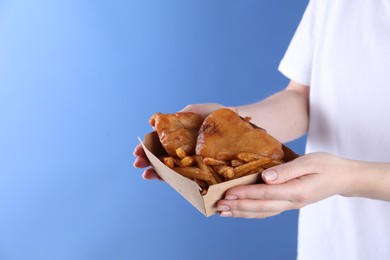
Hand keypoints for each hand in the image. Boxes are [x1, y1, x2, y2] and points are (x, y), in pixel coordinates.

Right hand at [133, 102, 228, 179]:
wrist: (237, 121)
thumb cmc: (215, 114)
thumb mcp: (193, 110)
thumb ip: (175, 117)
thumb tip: (152, 123)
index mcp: (178, 138)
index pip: (158, 145)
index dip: (146, 149)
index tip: (137, 151)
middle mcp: (182, 150)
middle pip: (160, 158)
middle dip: (147, 161)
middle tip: (137, 163)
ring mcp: (191, 161)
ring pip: (169, 169)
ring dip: (155, 171)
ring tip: (145, 173)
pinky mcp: (202, 170)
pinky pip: (185, 176)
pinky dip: (172, 178)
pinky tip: (161, 177)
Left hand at [216, 152, 357, 217]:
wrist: (342, 178)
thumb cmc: (326, 165)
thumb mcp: (309, 162)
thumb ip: (286, 170)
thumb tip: (265, 177)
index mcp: (297, 191)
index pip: (266, 194)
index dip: (246, 194)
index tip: (228, 193)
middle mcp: (292, 202)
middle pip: (261, 208)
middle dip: (238, 207)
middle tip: (218, 205)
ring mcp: (290, 205)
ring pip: (262, 213)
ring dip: (241, 213)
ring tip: (222, 212)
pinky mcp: (288, 203)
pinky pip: (267, 211)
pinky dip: (251, 212)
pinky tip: (239, 211)